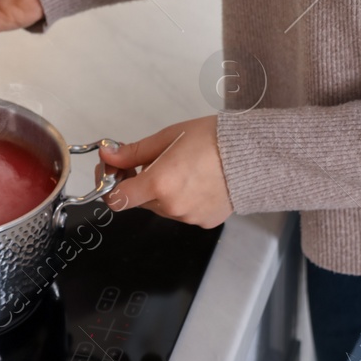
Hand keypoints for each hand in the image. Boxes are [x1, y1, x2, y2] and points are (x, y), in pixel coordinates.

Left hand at [97, 116, 232, 228]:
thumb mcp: (167, 137)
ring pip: (162, 207)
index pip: (116, 199)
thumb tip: (108, 155)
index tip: (117, 171)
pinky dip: (183, 199)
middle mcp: (172, 207)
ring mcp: (189, 218)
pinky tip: (197, 180)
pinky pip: (183, 212)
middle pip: (140, 200)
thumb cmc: (212, 139)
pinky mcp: (205, 222)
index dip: (110, 185)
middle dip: (141, 182)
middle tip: (153, 160)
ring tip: (183, 167)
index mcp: (159, 184)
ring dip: (163, 191)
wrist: (253, 153)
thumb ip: (133, 152)